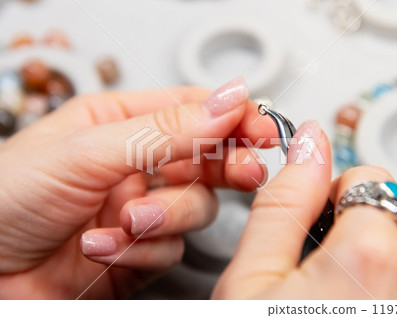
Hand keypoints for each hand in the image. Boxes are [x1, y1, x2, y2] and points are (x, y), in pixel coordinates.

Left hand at [0, 78, 275, 298]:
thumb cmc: (3, 201)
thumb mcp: (85, 152)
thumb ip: (163, 130)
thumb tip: (224, 103)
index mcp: (116, 124)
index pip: (190, 110)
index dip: (230, 115)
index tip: (259, 125)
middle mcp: (133, 164)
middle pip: (205, 156)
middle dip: (227, 163)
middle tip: (247, 169)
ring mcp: (140, 208)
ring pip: (194, 206)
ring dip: (168, 215)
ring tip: (130, 220)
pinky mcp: (140, 250)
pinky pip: (170, 246)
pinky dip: (143, 249)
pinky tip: (106, 247)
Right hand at [213, 120, 396, 299]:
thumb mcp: (251, 275)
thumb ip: (282, 204)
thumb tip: (307, 142)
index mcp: (366, 261)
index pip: (370, 179)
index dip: (333, 196)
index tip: (315, 224)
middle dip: (366, 229)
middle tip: (328, 267)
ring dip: (395, 264)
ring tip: (350, 294)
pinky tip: (372, 306)